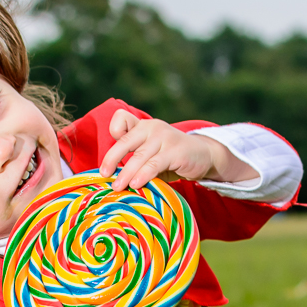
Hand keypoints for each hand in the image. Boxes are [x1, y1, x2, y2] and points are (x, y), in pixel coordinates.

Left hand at [98, 110, 255, 190]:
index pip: (121, 120)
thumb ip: (134, 158)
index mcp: (143, 125)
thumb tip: (112, 177)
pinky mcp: (175, 151)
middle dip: (112, 159)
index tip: (110, 152)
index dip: (113, 132)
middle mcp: (152, 127)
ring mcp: (164, 138)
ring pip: (139, 156)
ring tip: (118, 186)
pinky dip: (143, 175)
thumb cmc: (170, 157)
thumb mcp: (151, 153)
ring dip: (126, 173)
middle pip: (125, 141)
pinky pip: (155, 164)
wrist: (203, 155)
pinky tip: (136, 185)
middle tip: (104, 175)